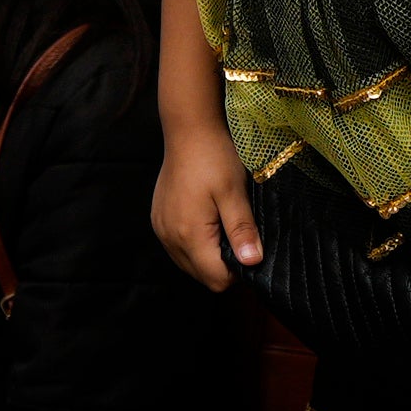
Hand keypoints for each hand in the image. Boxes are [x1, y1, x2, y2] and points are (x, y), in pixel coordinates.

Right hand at [150, 113, 258, 291]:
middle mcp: (170, 237)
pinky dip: (195, 244)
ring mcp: (161, 229)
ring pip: (189, 264)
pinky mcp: (158, 220)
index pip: (216, 280)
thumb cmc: (214, 157)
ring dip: (209, 256)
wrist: (188, 129)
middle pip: (202, 276)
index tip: (250, 249)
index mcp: (189, 234)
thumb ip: (242, 230)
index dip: (238, 272)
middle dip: (224, 265)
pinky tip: (207, 222)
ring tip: (224, 226)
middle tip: (241, 236)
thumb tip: (252, 262)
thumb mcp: (235, 193)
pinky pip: (178, 248)